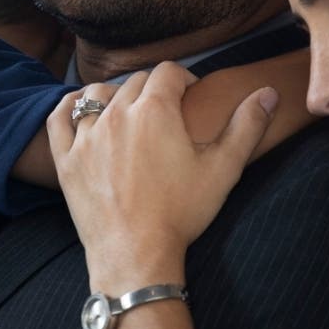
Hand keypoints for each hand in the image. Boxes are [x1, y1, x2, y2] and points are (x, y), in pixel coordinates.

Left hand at [47, 62, 277, 292]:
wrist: (136, 256)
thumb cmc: (181, 213)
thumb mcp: (223, 169)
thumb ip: (247, 126)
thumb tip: (269, 92)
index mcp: (155, 110)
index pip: (168, 72)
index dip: (183, 78)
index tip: (189, 95)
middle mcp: (117, 114)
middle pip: (135, 81)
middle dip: (153, 89)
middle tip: (165, 111)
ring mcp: (87, 136)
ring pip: (97, 94)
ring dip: (114, 95)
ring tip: (128, 112)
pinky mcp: (66, 159)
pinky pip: (59, 118)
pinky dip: (69, 107)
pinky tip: (80, 109)